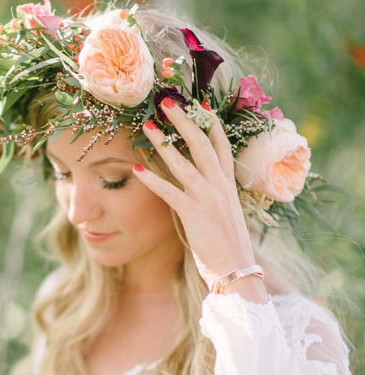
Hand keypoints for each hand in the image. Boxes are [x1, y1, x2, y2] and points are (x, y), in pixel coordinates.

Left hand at [134, 100, 266, 301]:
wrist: (237, 272)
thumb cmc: (229, 249)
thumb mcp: (224, 217)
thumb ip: (213, 200)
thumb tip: (202, 194)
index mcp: (228, 185)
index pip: (220, 146)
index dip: (208, 123)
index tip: (198, 105)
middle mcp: (220, 186)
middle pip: (201, 143)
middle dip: (184, 120)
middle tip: (166, 102)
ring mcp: (208, 198)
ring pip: (183, 162)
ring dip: (163, 142)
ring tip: (146, 127)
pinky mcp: (194, 214)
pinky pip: (170, 191)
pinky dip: (152, 180)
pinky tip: (136, 169)